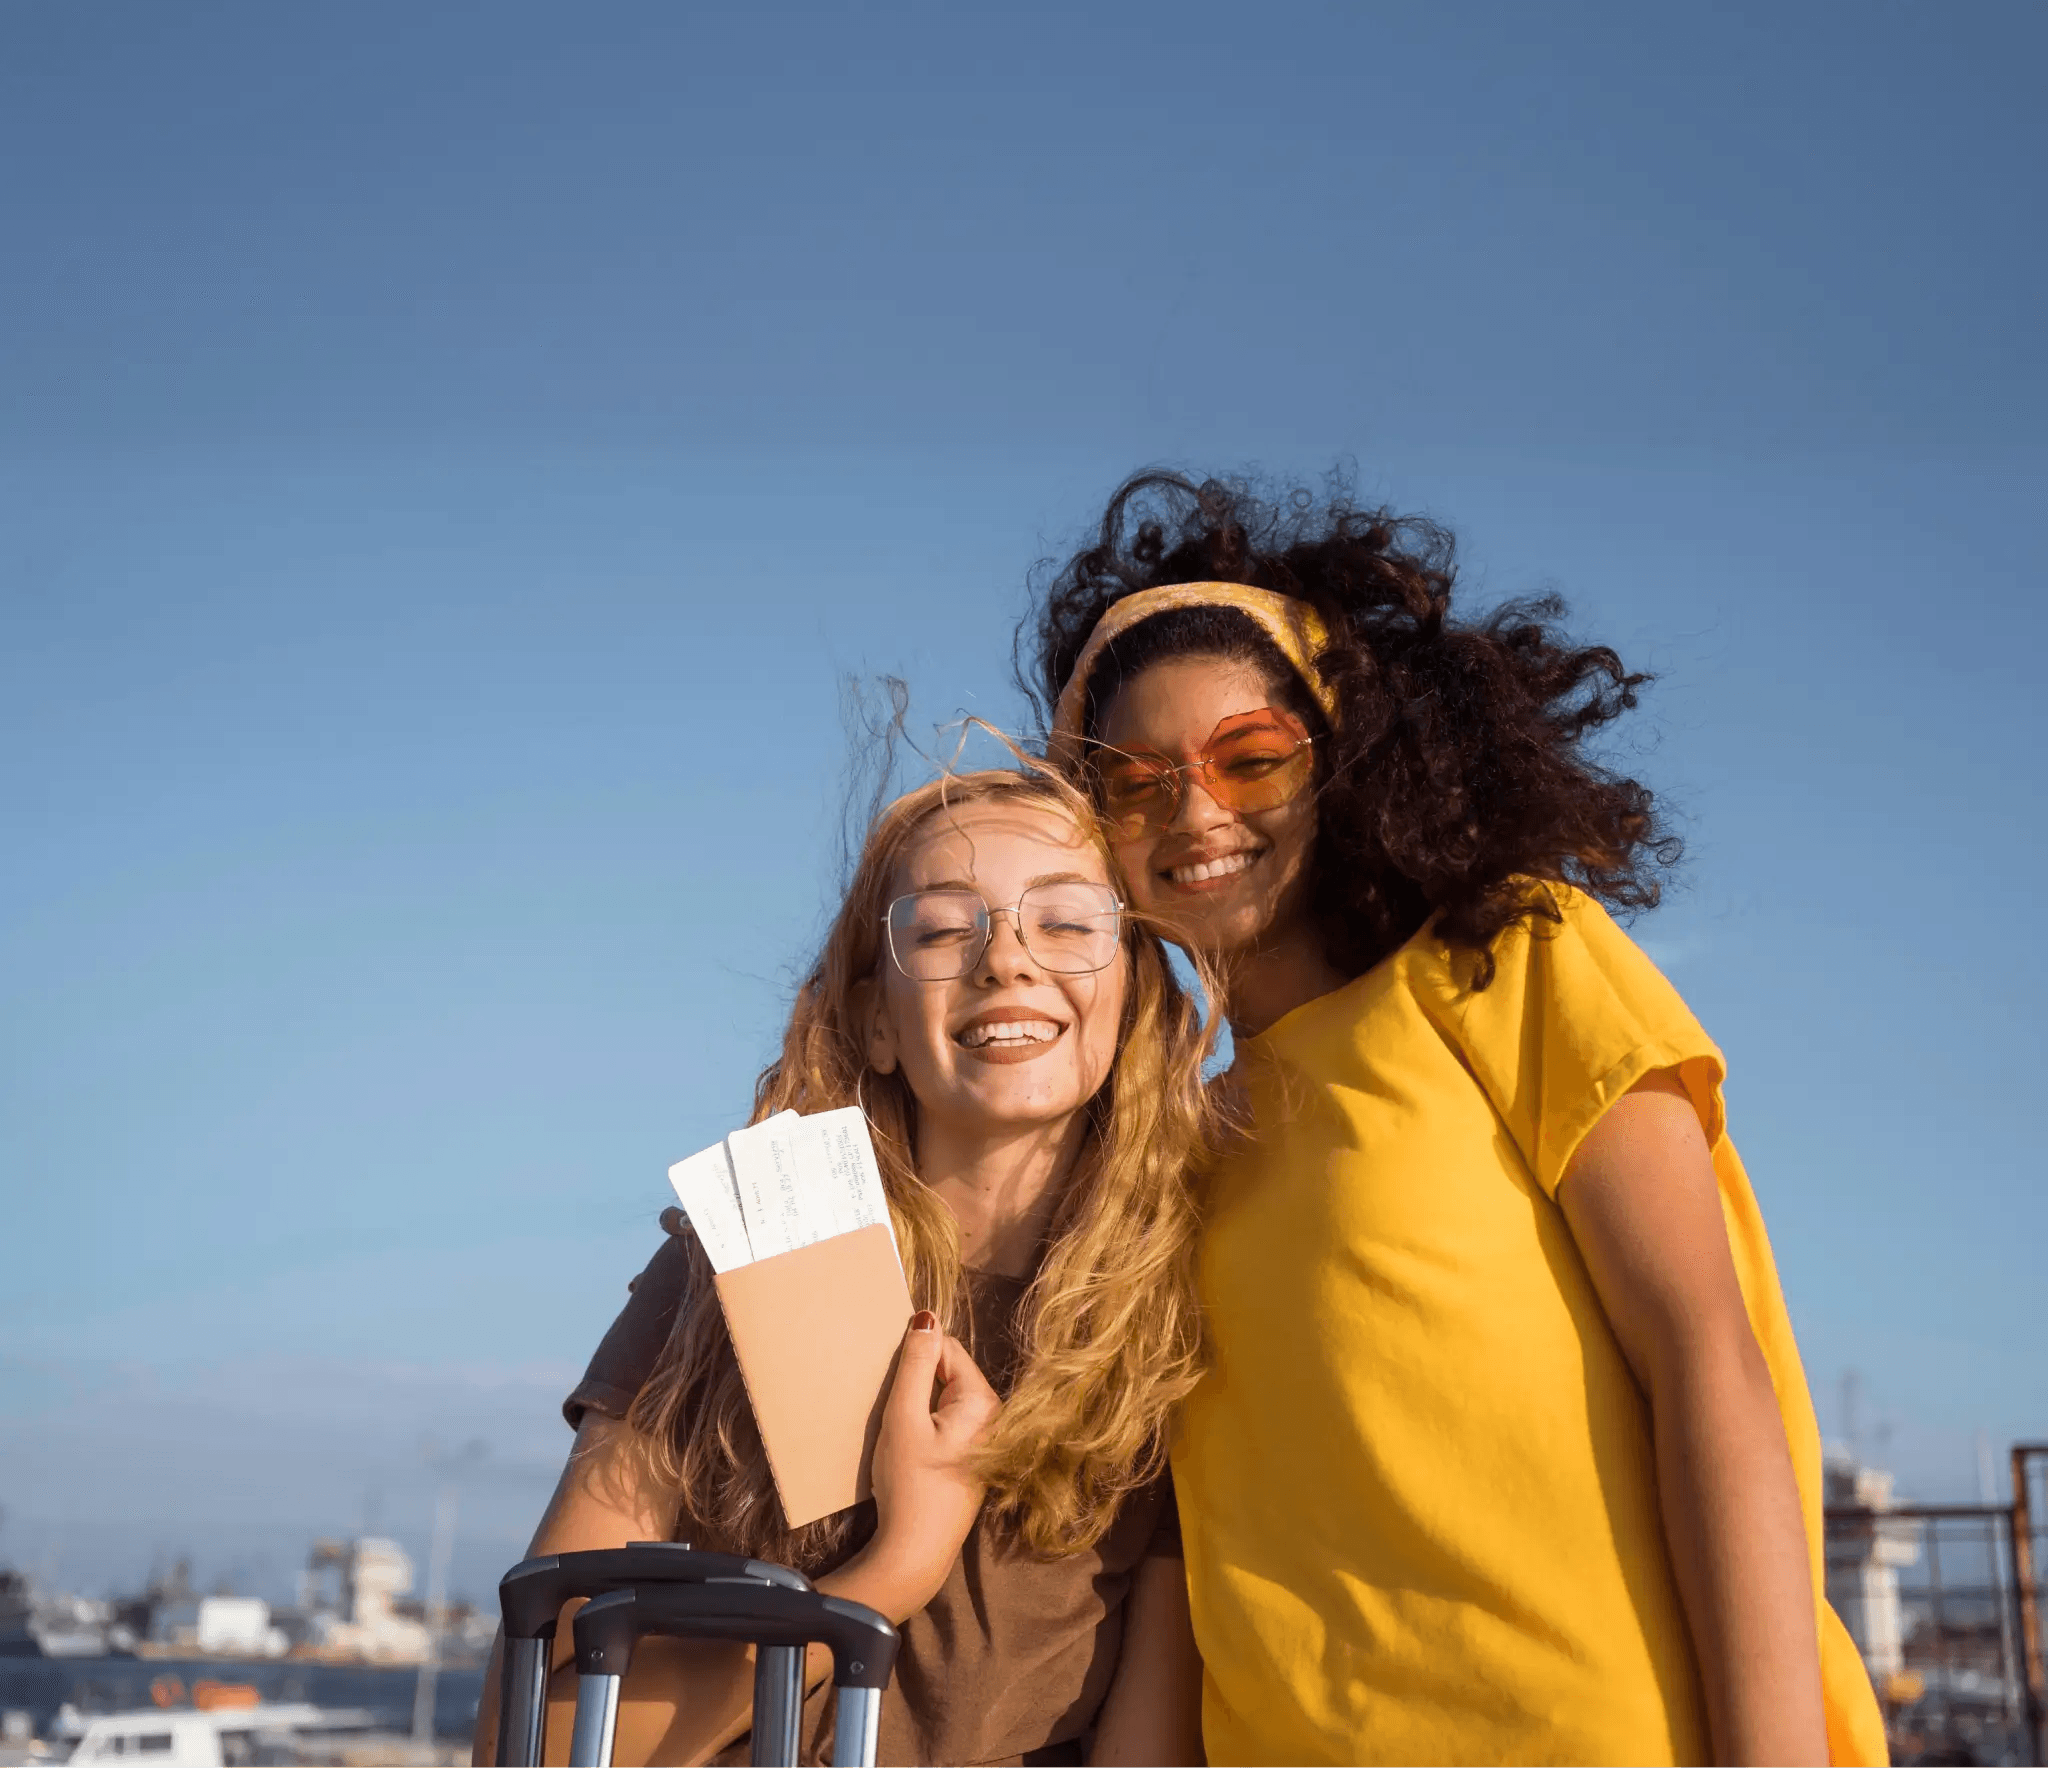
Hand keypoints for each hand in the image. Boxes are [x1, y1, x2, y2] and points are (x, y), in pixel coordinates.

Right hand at [829, 1311, 999, 1621]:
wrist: (914, 1553)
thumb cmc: (910, 1485)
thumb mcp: (904, 1418)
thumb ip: (914, 1365)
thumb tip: (927, 1317)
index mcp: (984, 1401)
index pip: (948, 1348)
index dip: (915, 1358)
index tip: (892, 1383)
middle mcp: (994, 1417)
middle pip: (948, 1373)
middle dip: (916, 1382)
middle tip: (894, 1411)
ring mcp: (985, 1440)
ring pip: (944, 1398)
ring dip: (918, 1404)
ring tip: (899, 1431)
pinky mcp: (971, 1459)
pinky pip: (946, 1422)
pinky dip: (924, 1425)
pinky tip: (908, 1449)